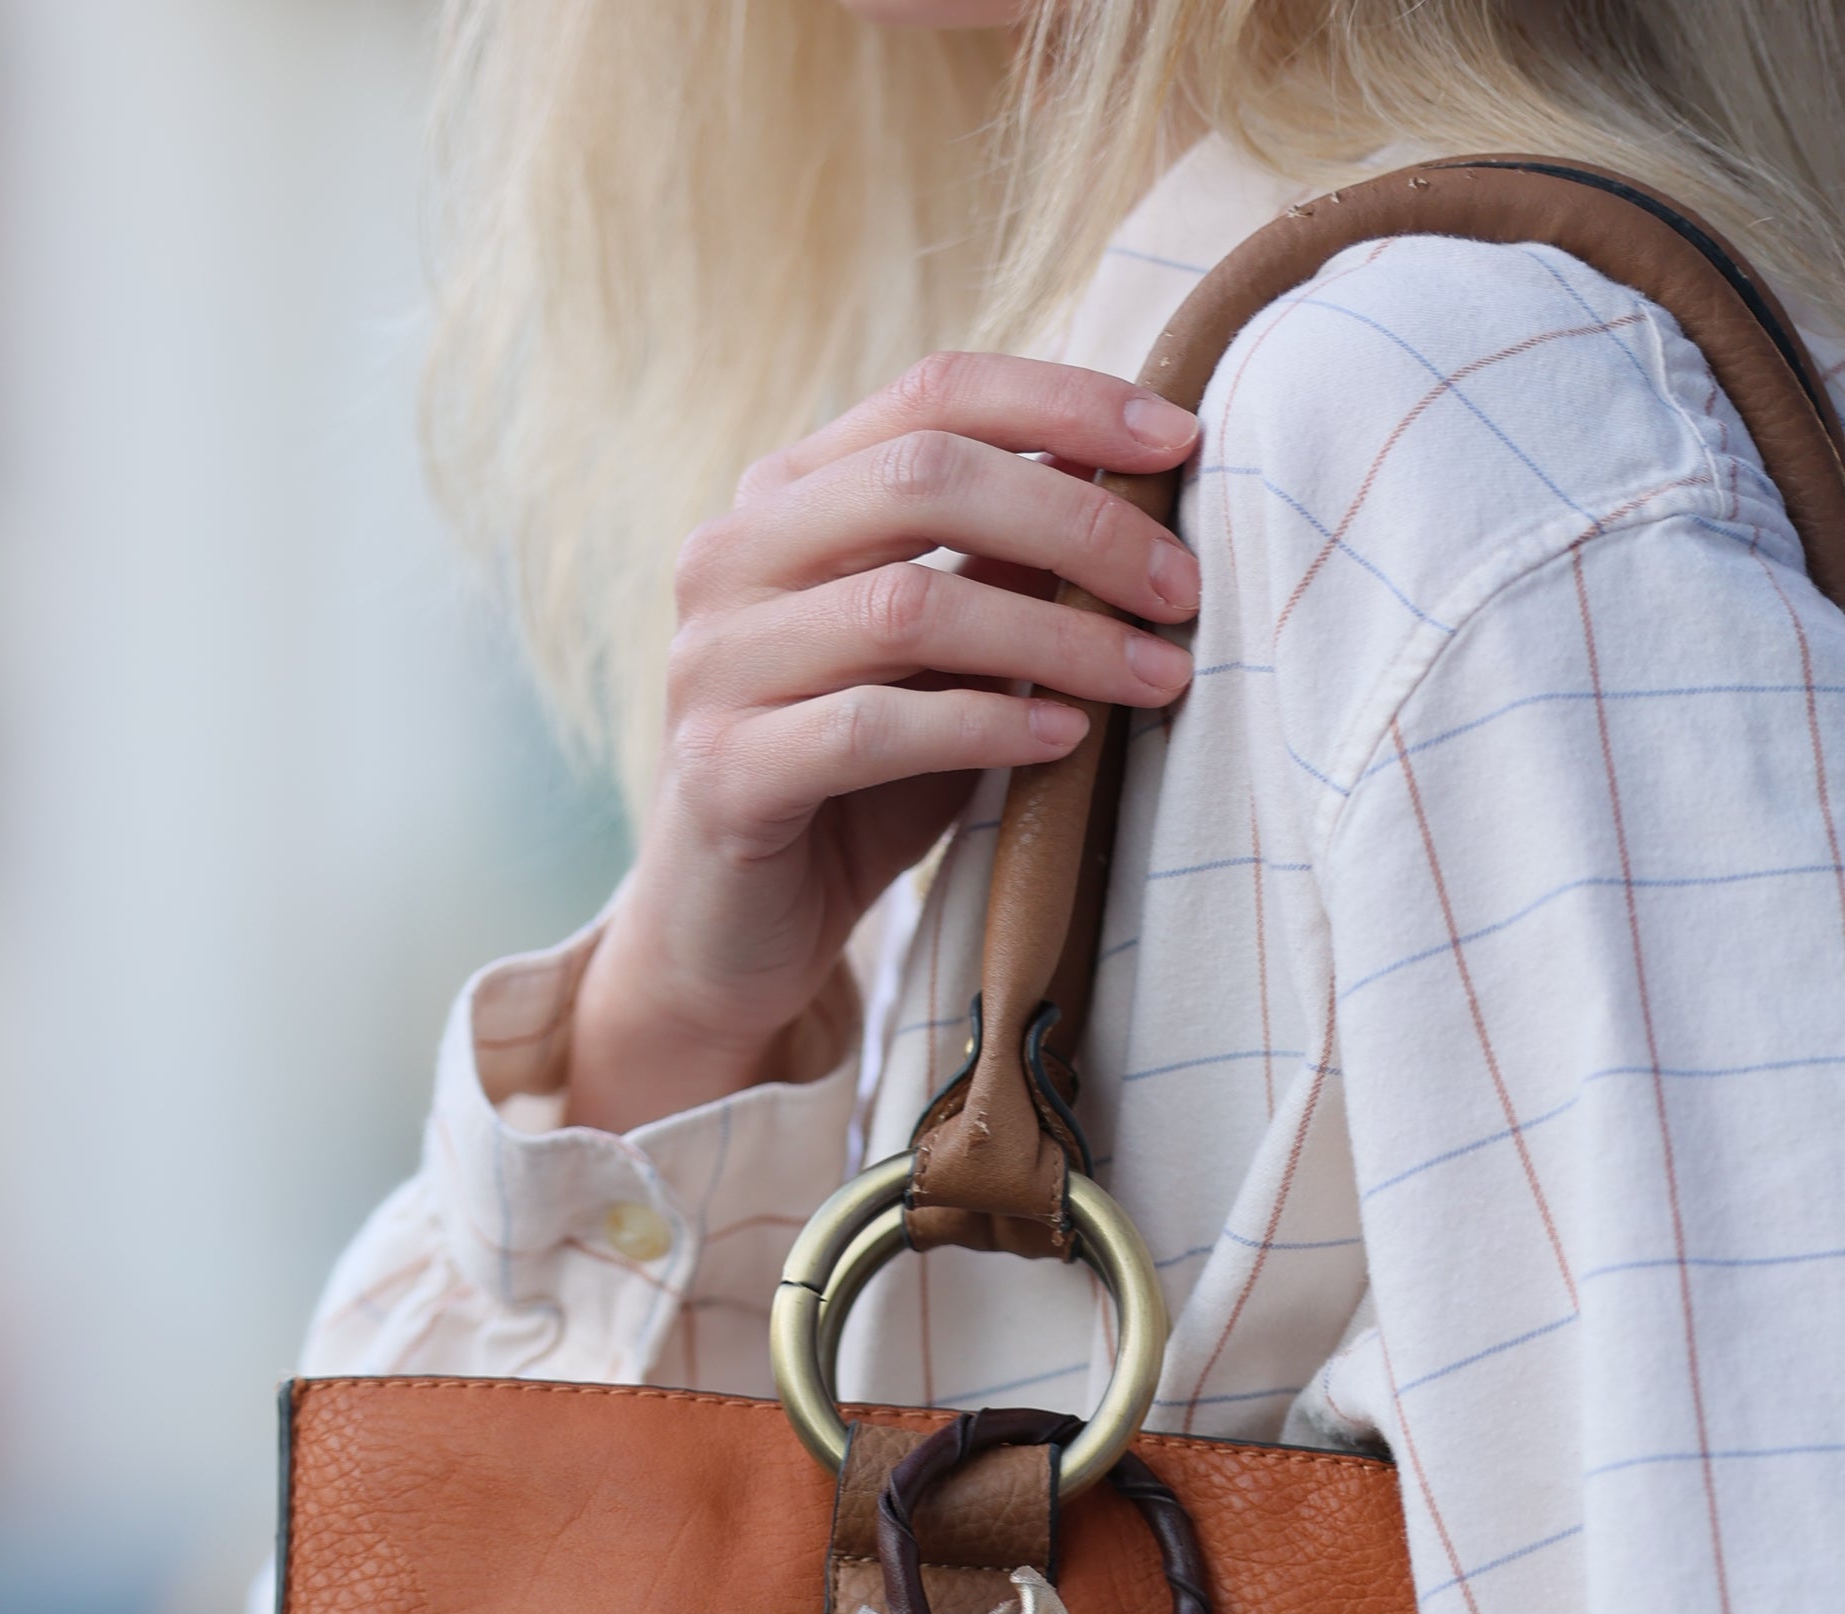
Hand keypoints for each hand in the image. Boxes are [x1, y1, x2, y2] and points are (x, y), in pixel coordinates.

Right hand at [565, 353, 1199, 1131]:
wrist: (731, 936)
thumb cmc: (853, 786)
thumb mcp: (941, 658)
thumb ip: (1002, 569)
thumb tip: (1133, 485)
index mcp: (785, 497)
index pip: (934, 392)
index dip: (1065, 401)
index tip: (1182, 438)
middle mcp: (732, 556)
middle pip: (926, 475)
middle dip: (1079, 520)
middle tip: (1181, 588)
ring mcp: (715, 662)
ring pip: (909, 603)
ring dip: (1057, 635)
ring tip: (1154, 676)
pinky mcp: (724, 770)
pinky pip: (875, 727)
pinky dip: (987, 726)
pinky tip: (1066, 740)